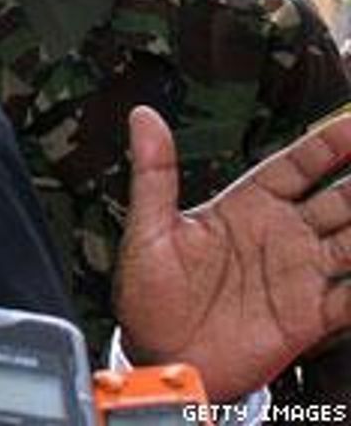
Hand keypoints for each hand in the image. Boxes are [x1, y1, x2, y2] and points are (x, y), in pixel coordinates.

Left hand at [114, 104, 350, 400]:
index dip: (327, 144)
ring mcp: (299, 274)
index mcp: (246, 207)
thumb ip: (154, 172)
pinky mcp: (308, 316)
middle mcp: (281, 235)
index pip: (297, 165)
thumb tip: (143, 117)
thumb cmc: (148, 294)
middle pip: (340, 199)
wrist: (158, 356)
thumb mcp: (148, 228)